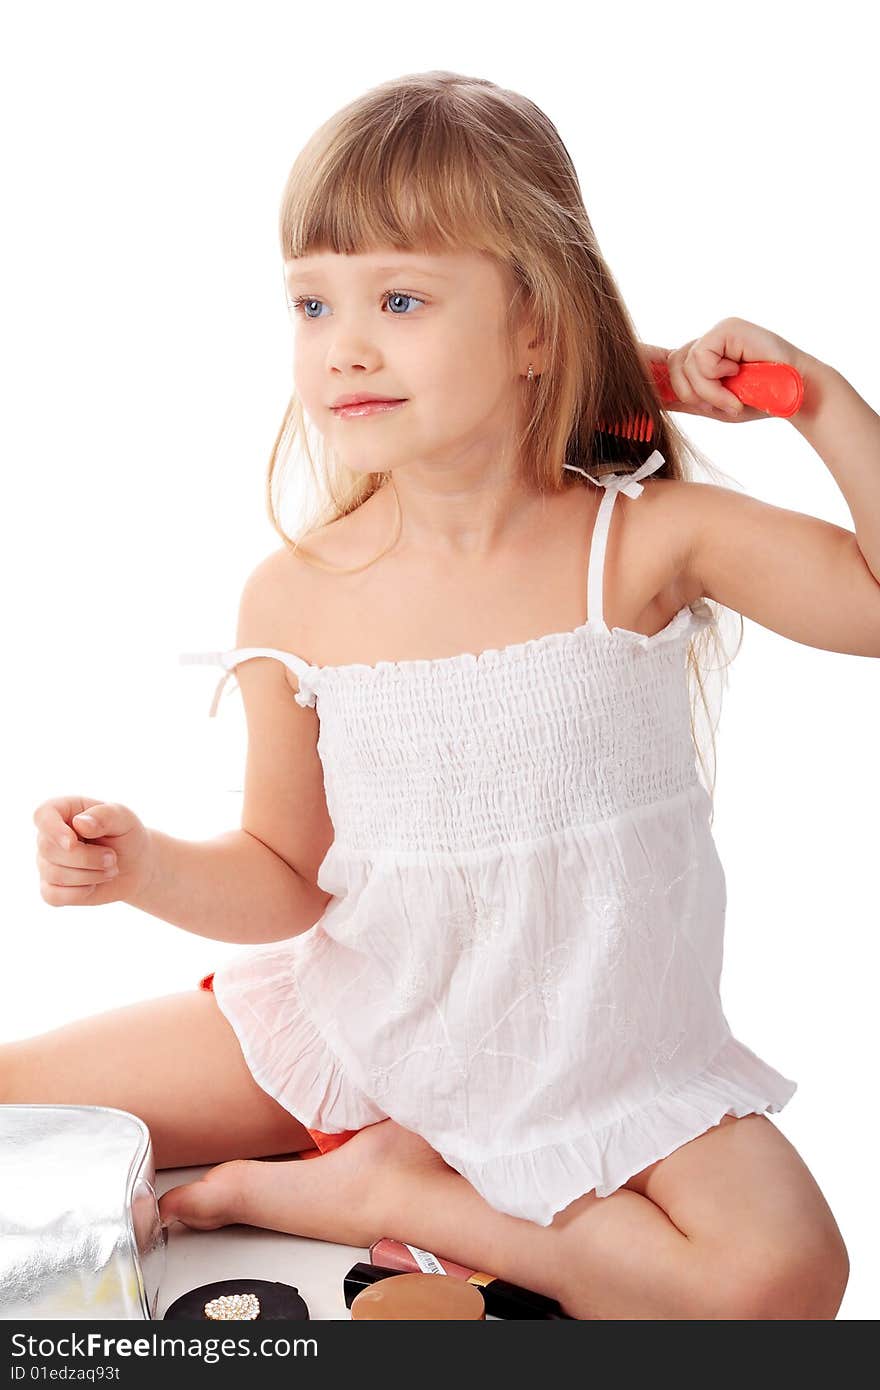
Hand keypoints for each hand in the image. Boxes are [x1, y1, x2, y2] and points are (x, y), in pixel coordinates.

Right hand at [33, 797, 154, 906]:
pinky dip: (78, 894)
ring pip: (54, 874)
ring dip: (89, 875)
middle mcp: (49, 836)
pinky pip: (53, 896)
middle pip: (49, 849)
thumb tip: (79, 823)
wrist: (135, 866)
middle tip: (112, 857)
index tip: (73, 842)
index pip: (42, 815)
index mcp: (63, 811)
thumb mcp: (124, 819)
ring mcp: (47, 863)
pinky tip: (93, 885)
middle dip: (86, 858)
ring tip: (110, 869)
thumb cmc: (126, 836)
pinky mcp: (51, 888)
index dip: (53, 830)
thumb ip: (105, 815)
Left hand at [639, 318, 811, 423]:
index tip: (652, 388)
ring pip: (686, 363)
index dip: (657, 373)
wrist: (793, 396)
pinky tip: (739, 374)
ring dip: (709, 390)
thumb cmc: (758, 401)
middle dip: (693, 394)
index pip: (668, 364)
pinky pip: (702, 356)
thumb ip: (686, 399)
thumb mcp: (713, 405)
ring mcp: (718, 332)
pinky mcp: (727, 328)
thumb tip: (652, 398)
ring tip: (734, 397)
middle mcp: (708, 341)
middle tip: (723, 405)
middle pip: (673, 365)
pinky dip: (717, 376)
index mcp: (703, 357)